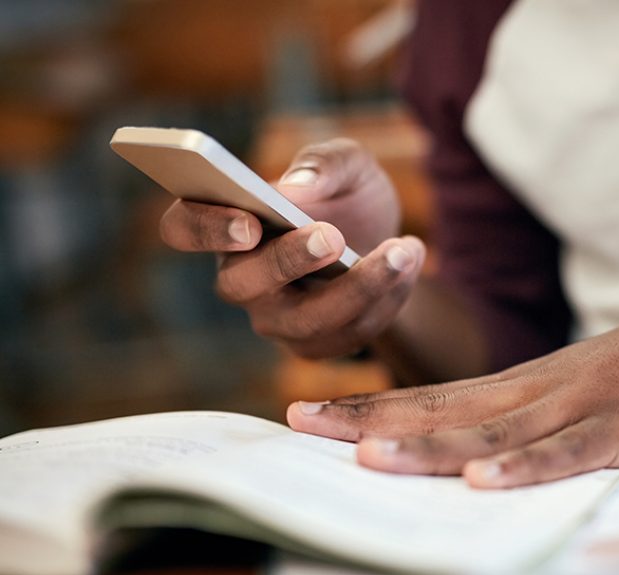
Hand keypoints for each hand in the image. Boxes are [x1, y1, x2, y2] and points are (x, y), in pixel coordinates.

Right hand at [159, 138, 425, 358]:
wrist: (386, 237)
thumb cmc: (348, 195)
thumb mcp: (348, 164)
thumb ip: (324, 163)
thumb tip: (297, 186)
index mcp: (227, 222)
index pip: (183, 229)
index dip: (204, 228)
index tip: (246, 221)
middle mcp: (241, 278)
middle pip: (240, 284)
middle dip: (287, 262)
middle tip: (332, 236)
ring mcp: (276, 319)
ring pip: (305, 321)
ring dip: (359, 286)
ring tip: (402, 249)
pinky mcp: (317, 345)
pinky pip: (349, 333)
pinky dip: (387, 297)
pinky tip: (413, 259)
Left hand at [287, 290, 618, 487]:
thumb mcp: (580, 386)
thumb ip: (532, 416)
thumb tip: (481, 453)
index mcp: (525, 382)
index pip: (434, 395)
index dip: (371, 406)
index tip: (310, 413)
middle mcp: (538, 390)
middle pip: (442, 408)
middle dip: (368, 420)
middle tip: (299, 423)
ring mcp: (579, 406)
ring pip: (493, 432)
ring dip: (429, 446)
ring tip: (367, 457)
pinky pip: (570, 454)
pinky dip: (526, 469)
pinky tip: (486, 481)